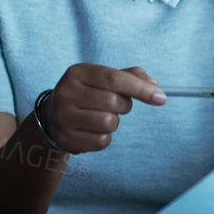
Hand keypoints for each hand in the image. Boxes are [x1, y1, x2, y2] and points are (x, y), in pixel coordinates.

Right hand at [37, 64, 165, 154]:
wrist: (52, 117)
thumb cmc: (86, 94)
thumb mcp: (102, 79)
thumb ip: (130, 77)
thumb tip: (154, 86)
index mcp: (77, 72)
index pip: (115, 79)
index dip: (141, 89)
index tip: (161, 98)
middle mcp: (66, 92)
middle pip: (114, 102)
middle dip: (124, 106)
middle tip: (117, 105)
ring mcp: (63, 117)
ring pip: (109, 123)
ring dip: (114, 122)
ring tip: (101, 117)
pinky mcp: (65, 138)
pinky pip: (101, 141)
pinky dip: (105, 137)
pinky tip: (93, 130)